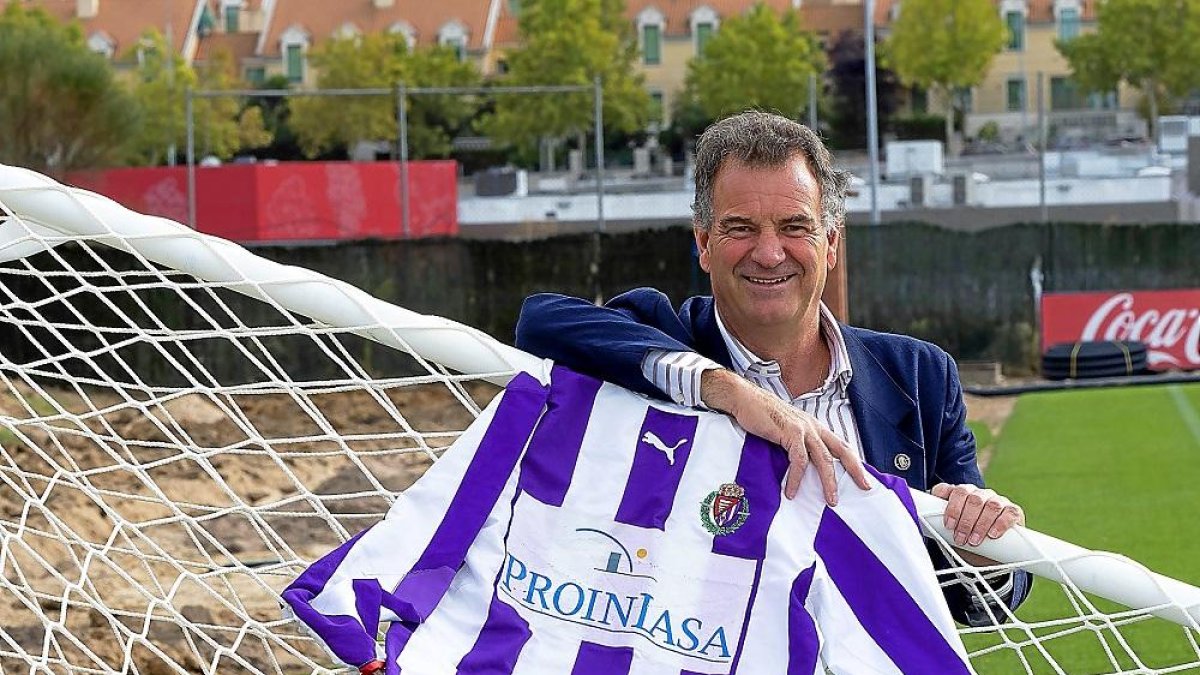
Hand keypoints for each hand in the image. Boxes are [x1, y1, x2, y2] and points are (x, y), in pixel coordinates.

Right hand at [701, 368, 870, 504]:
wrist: (743, 398)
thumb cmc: (759, 414)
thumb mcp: (783, 429)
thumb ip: (794, 444)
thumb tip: (799, 467)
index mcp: (812, 425)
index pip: (839, 444)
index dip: (853, 461)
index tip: (862, 477)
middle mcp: (811, 426)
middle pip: (841, 450)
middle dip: (854, 470)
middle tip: (864, 487)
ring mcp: (801, 428)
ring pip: (823, 459)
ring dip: (828, 482)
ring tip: (829, 500)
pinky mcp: (789, 432)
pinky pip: (799, 460)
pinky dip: (796, 478)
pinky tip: (791, 491)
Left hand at [931, 483, 1024, 547]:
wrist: (988, 553)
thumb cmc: (964, 539)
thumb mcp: (948, 533)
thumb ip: (936, 526)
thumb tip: (921, 526)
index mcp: (959, 493)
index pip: (950, 490)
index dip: (949, 506)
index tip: (947, 525)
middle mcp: (977, 493)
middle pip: (971, 497)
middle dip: (964, 520)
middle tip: (960, 538)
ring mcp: (996, 499)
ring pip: (989, 504)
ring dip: (980, 524)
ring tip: (974, 541)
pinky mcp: (1013, 510)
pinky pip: (1008, 512)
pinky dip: (1000, 523)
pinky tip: (993, 534)